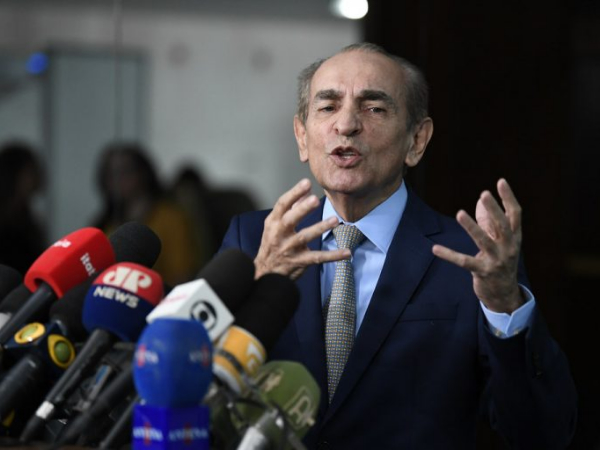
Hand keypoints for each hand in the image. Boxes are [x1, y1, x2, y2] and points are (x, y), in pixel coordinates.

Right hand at [254, 179, 349, 279]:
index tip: (306, 182)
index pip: (282, 205)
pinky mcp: (299, 261)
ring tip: (334, 220)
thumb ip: (291, 208)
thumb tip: (305, 192)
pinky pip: (318, 258)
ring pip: (304, 237)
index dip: (294, 193)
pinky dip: (333, 256)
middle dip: (302, 209)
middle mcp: (279, 234)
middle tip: (315, 199)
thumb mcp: (276, 224)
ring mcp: (289, 249)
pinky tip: (346, 252)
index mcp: (273, 222)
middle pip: (290, 220)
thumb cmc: (272, 243)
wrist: (265, 272)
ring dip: (320, 228)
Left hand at [432, 179, 523, 312]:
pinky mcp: (482, 272)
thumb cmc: (500, 261)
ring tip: (460, 213)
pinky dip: (449, 255)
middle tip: (484, 194)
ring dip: (471, 227)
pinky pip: (463, 261)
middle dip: (493, 209)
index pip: (515, 214)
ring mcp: (496, 260)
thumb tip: (480, 200)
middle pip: (502, 225)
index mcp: (514, 238)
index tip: (500, 181)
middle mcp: (509, 248)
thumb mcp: (501, 242)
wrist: (504, 294)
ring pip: (483, 241)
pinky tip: (435, 248)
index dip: (508, 198)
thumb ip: (491, 222)